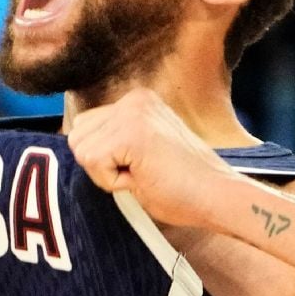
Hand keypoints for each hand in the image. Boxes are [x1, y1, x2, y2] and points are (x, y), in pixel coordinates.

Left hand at [67, 88, 243, 228]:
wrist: (218, 196)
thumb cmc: (184, 186)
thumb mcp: (141, 151)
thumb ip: (113, 141)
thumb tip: (76, 146)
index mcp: (137, 101)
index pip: (85, 128)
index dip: (104, 159)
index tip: (139, 168)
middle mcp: (133, 99)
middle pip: (77, 136)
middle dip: (100, 165)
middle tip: (140, 174)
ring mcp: (132, 112)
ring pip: (81, 150)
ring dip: (106, 174)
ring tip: (143, 175)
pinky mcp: (130, 133)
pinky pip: (93, 163)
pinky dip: (112, 182)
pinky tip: (143, 179)